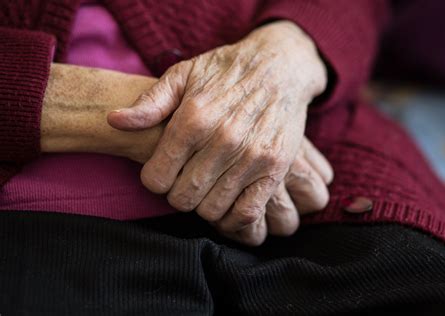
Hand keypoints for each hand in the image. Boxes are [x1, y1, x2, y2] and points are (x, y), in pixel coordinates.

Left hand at [108, 21, 326, 241]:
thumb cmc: (225, 72)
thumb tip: (114, 121)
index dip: (155, 180)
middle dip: (178, 194)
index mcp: (193, 119)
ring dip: (205, 205)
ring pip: (212, 210)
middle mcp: (222, 139)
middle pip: (182, 198)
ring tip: (208, 187)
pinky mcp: (274, 168)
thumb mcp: (182, 74)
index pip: (156, 179)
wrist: (279, 66)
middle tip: (186, 180)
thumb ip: (149, 103)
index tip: (164, 173)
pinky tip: (228, 201)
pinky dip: (233, 218)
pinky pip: (247, 213)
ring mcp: (251, 156)